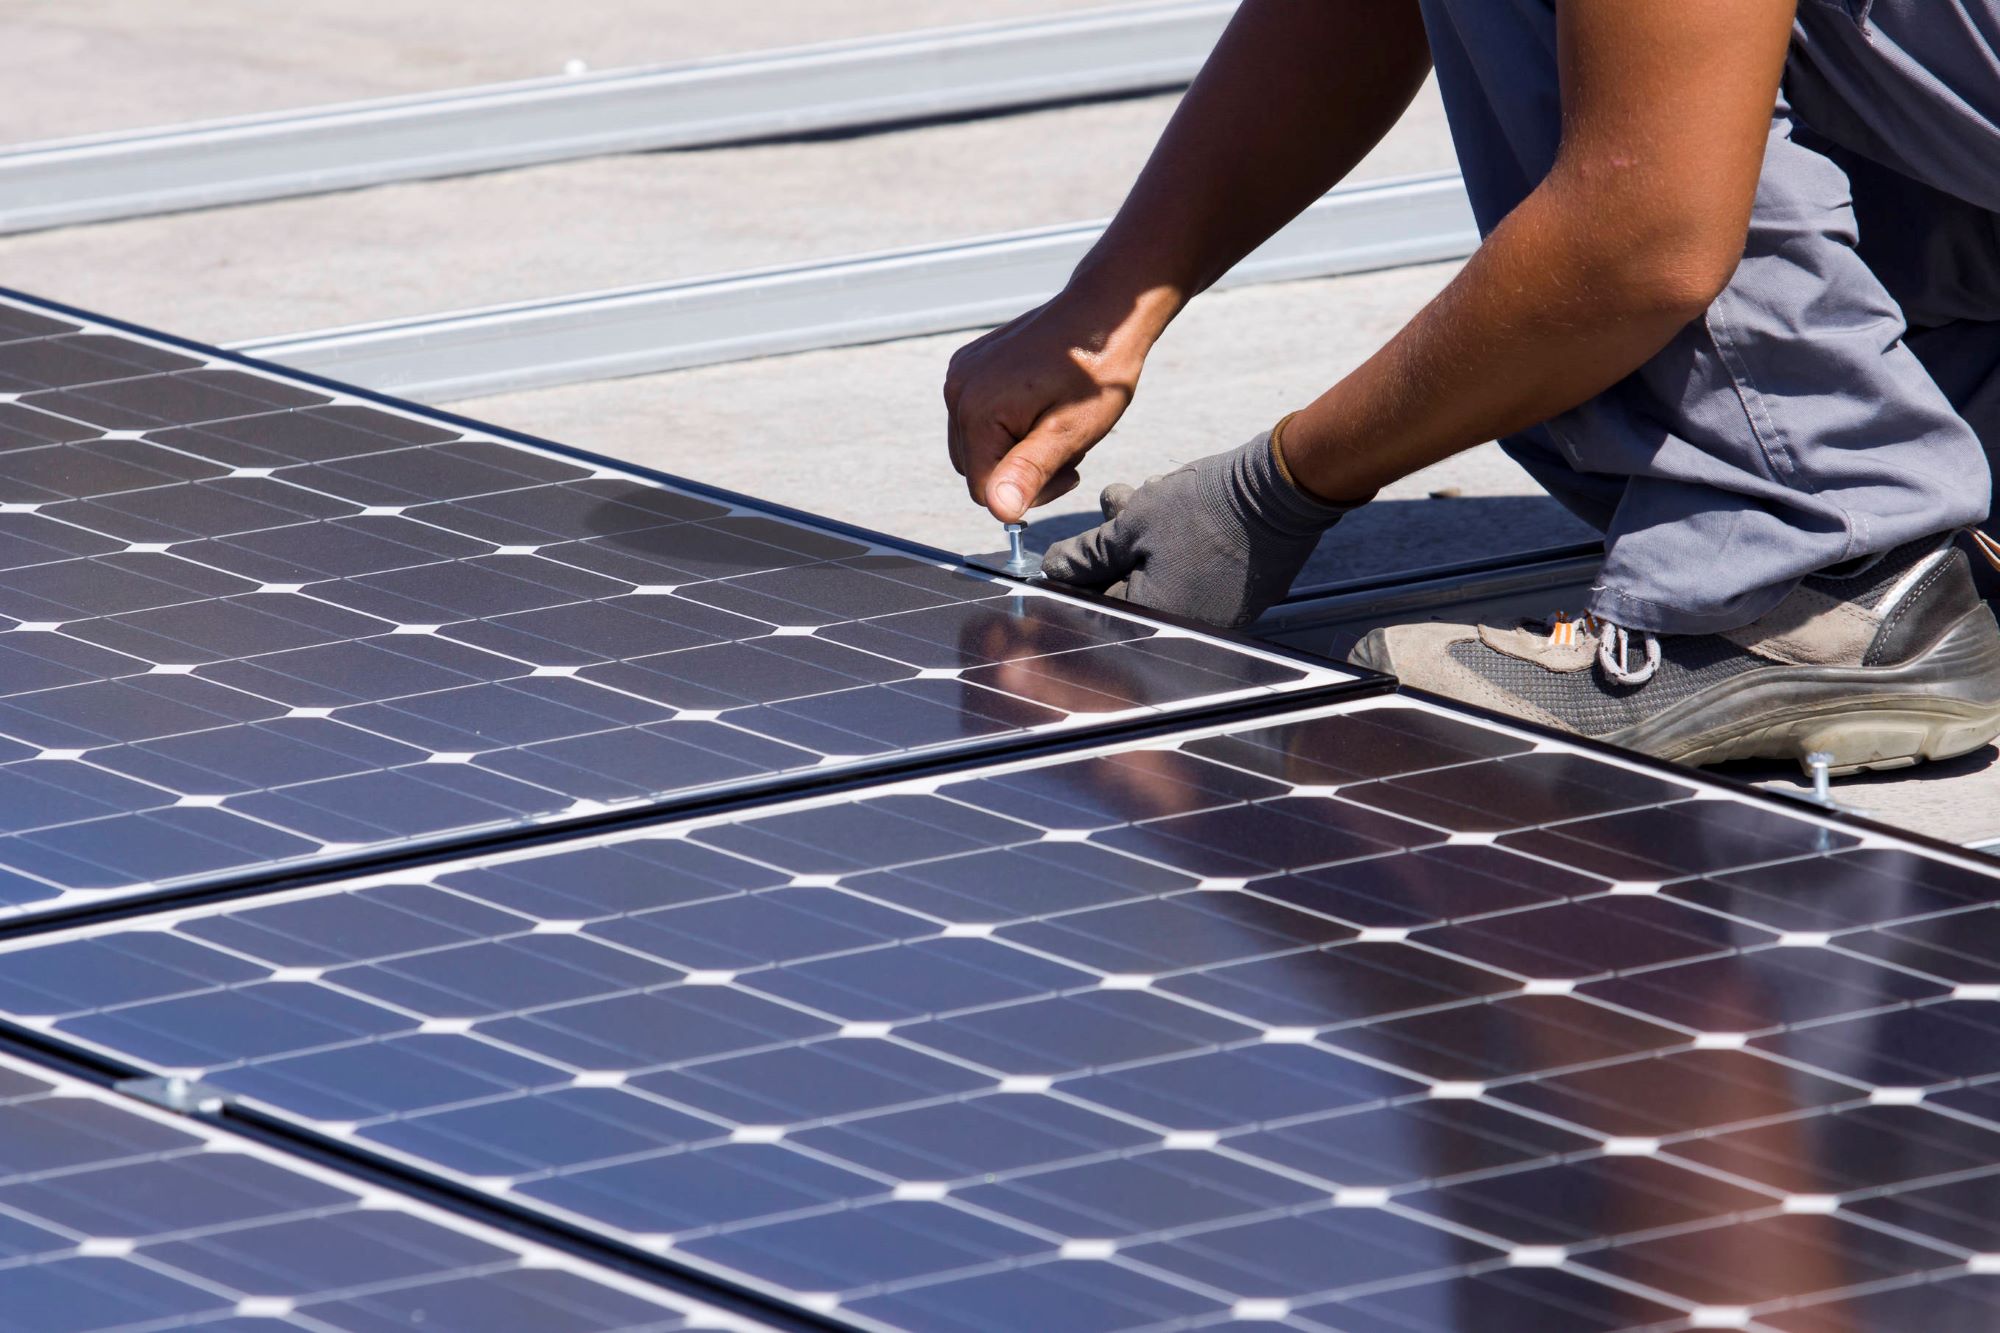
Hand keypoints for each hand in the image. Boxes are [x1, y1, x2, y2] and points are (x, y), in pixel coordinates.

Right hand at [942, 293, 1149, 522]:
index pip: (983, 491)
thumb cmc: (1096, 370)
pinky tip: (1042, 406)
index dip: (1027, 493)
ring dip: (1016, 448)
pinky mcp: (971, 365)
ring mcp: (961, 374)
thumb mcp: (1070, 430)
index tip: (1068, 469)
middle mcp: (958, 390)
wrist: (1104, 311)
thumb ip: (1030, 472)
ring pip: (978, 446)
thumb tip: (999, 511)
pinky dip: (1009, 424)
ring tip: (1056, 424)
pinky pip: (979, 417)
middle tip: (1065, 445)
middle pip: (976, 470)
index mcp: (977, 410)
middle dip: (1020, 471)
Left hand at [1040, 429, 1361, 628]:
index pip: (1098, 605)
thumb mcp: (1134, 522)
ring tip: (1143, 495)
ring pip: (1161, 575)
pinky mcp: (1238, 594)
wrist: (1283, 489)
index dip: (1079, 574)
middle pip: (1131, 590)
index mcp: (1156, 616)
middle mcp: (1188, 625)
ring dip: (1143, 536)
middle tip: (1114, 508)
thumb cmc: (1208, 506)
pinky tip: (1171, 505)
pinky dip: (1176, 544)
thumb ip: (1090, 553)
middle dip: (1114, 547)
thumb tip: (1055, 569)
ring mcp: (1217, 612)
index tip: (1070, 553)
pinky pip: (1193, 573)